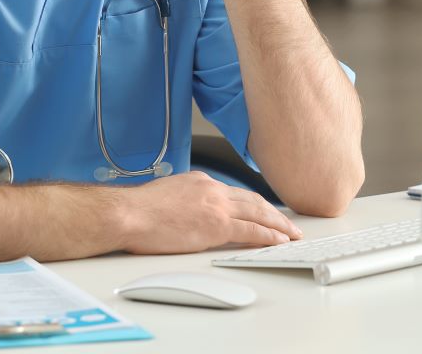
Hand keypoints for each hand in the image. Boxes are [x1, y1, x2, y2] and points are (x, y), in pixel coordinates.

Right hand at [117, 171, 301, 254]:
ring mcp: (216, 206)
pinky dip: (269, 235)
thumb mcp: (166, 196)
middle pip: (252, 200)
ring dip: (278, 224)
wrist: (129, 213)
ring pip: (258, 213)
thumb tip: (188, 214)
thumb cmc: (137, 211)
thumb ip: (184, 202)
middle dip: (273, 212)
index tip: (262, 210)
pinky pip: (252, 231)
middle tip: (288, 222)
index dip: (252, 203)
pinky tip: (279, 240)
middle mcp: (212, 189)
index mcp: (199, 182)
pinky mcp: (217, 225)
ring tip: (292, 233)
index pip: (233, 193)